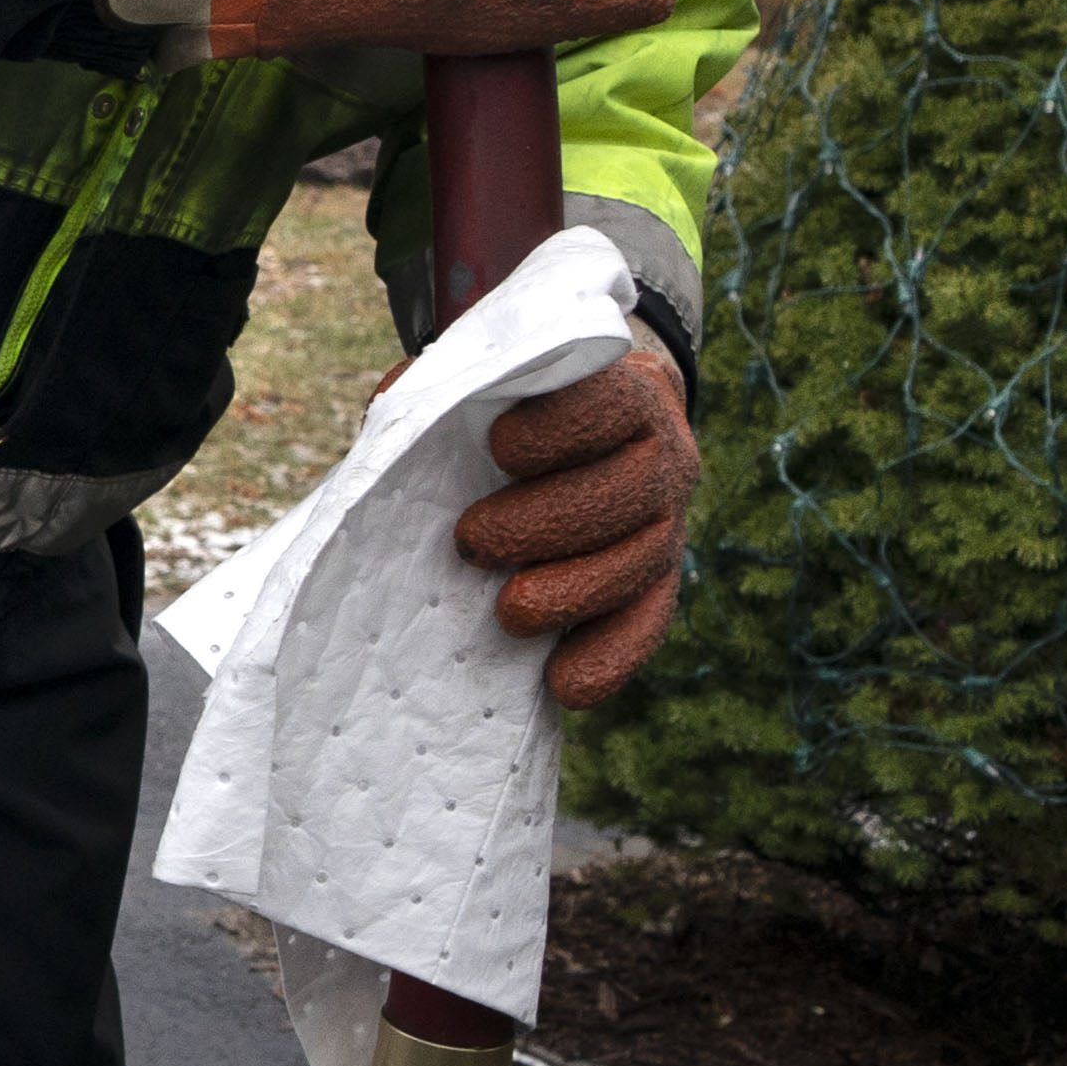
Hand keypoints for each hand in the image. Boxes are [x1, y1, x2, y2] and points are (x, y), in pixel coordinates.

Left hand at [452, 341, 692, 710]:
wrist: (594, 425)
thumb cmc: (520, 403)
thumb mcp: (488, 379)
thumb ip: (451, 386)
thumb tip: (397, 413)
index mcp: (626, 392)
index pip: (612, 403)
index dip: (562, 427)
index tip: (499, 445)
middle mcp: (663, 453)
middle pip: (629, 490)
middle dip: (549, 521)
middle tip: (472, 543)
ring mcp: (669, 519)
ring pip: (643, 560)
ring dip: (575, 593)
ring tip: (509, 614)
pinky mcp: (660, 579)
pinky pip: (649, 621)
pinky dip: (609, 657)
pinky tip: (564, 685)